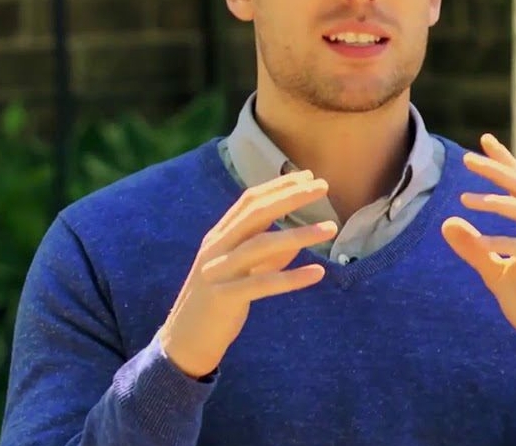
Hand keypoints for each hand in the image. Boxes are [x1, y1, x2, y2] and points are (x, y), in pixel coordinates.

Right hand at [157, 170, 337, 378]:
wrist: (184, 339)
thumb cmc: (219, 299)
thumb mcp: (242, 270)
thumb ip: (267, 253)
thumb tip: (299, 237)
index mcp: (219, 236)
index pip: (250, 201)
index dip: (279, 186)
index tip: (309, 176)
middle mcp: (216, 247)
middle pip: (256, 213)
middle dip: (290, 196)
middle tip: (323, 186)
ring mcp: (218, 271)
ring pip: (261, 245)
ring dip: (299, 234)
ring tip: (331, 228)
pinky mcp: (225, 297)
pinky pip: (263, 284)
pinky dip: (292, 278)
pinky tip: (318, 273)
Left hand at [442, 134, 515, 360]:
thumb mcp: (496, 275)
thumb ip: (475, 249)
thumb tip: (447, 222)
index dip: (506, 161)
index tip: (484, 140)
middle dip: (499, 171)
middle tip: (468, 160)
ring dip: (499, 203)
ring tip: (466, 200)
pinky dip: (505, 243)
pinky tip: (481, 243)